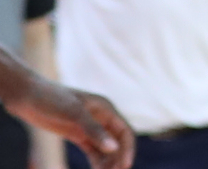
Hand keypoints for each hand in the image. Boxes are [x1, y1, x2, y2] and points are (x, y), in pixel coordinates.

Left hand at [7, 79, 133, 168]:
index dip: (127, 150)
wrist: (29, 96)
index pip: (124, 132)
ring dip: (108, 164)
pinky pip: (93, 151)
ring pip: (106, 149)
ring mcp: (89, 127)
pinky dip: (96, 163)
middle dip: (117, 160)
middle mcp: (101, 118)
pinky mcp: (78, 134)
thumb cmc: (52, 99)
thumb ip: (94, 130)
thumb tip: (114, 148)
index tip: (124, 168)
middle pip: (117, 143)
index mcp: (106, 108)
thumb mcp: (74, 113)